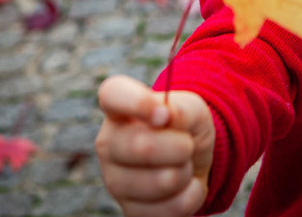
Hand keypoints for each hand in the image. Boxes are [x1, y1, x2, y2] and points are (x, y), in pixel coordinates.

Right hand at [96, 74, 215, 215]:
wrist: (193, 160)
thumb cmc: (185, 128)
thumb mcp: (191, 108)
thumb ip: (179, 109)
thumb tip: (164, 115)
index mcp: (118, 110)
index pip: (112, 95)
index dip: (138, 103)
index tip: (163, 114)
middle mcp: (108, 144)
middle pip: (142, 146)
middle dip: (181, 146)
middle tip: (187, 144)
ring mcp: (115, 181)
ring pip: (162, 182)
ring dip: (187, 172)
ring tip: (183, 164)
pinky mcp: (130, 210)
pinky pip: (170, 209)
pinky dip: (192, 195)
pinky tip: (185, 186)